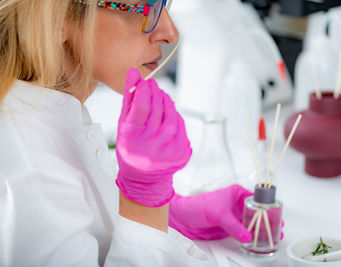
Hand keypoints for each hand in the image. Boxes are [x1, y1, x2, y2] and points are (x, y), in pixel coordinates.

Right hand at [116, 68, 191, 206]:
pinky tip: (168, 114)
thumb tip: (134, 72)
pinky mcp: (180, 154)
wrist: (143, 178)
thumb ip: (128, 99)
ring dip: (167, 102)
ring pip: (171, 116)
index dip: (144, 90)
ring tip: (161, 97)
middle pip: (157, 110)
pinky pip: (180, 127)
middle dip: (155, 93)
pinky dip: (175, 117)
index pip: (141, 107)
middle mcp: (149, 146)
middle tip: (153, 85)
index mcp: (131, 138)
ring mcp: (167, 151)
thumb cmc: (131, 146)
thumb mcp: (123, 125)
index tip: (145, 81)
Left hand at [169, 184, 284, 241]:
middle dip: (268, 220)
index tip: (276, 215)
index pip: (257, 199)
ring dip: (260, 230)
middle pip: (257, 212)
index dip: (268, 207)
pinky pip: (244, 232)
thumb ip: (234, 226)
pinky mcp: (230, 227)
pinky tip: (257, 241)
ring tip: (272, 236)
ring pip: (252, 223)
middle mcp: (237, 204)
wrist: (183, 217)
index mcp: (237, 193)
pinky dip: (251, 236)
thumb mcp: (218, 214)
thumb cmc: (197, 206)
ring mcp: (234, 216)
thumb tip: (247, 236)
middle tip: (278, 228)